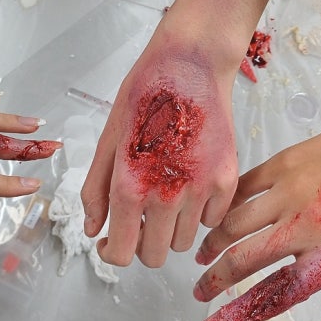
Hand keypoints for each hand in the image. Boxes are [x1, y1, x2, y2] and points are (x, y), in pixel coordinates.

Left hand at [81, 0, 301, 268]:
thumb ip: (96, 189)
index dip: (112, 252)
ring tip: (165, 193)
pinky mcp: (226, 180)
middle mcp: (166, 196)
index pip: (121, 253)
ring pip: (184, 242)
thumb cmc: (146, 92)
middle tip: (139, 216)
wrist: (190, 63)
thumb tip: (93, 230)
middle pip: (154, 256)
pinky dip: (200, 211)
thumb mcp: (108, 138)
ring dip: (171, 228)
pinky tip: (190, 183)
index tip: (112, 240)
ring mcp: (201, 190)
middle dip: (142, 242)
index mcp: (130, 186)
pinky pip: (212, 220)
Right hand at [195, 0, 320, 320]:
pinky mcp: (286, 161)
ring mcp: (290, 190)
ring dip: (213, 241)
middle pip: (242, 260)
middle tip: (201, 289)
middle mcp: (303, 225)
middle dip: (214, 280)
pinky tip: (221, 211)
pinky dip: (227, 201)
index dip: (236, 316)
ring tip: (204, 252)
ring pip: (234, 221)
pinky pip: (245, 185)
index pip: (272, 296)